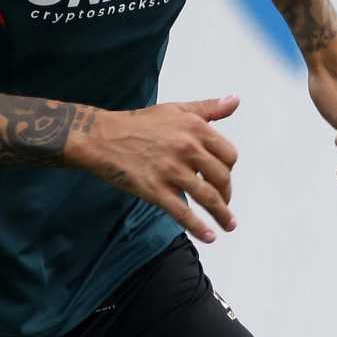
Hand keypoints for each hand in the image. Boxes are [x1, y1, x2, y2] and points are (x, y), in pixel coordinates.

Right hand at [75, 94, 241, 239]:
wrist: (101, 137)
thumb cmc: (138, 124)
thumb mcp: (176, 109)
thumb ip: (209, 108)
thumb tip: (235, 100)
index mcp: (195, 128)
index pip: (228, 154)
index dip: (229, 169)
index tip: (223, 178)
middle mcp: (187, 148)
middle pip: (221, 177)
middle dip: (226, 194)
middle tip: (224, 203)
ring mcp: (171, 170)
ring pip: (207, 197)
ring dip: (222, 214)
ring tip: (229, 225)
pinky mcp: (155, 190)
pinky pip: (183, 212)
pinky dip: (199, 227)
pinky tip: (209, 236)